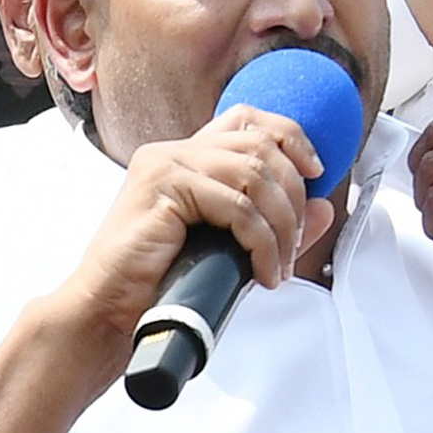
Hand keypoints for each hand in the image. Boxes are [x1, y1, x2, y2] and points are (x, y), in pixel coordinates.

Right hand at [50, 105, 335, 390]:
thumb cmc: (159, 285)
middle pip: (259, 145)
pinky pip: (236, 205)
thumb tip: (326, 206)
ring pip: (253, 175)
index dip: (290, 136)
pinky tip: (262, 271)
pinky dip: (261, 242)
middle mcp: (173, 151)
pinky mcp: (162, 187)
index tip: (315, 172)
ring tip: (279, 264)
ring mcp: (165, 164)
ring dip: (281, 225)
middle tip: (294, 244)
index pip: (247, 119)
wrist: (106, 313)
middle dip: (293, 195)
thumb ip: (274, 223)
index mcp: (184, 157)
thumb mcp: (230, 249)